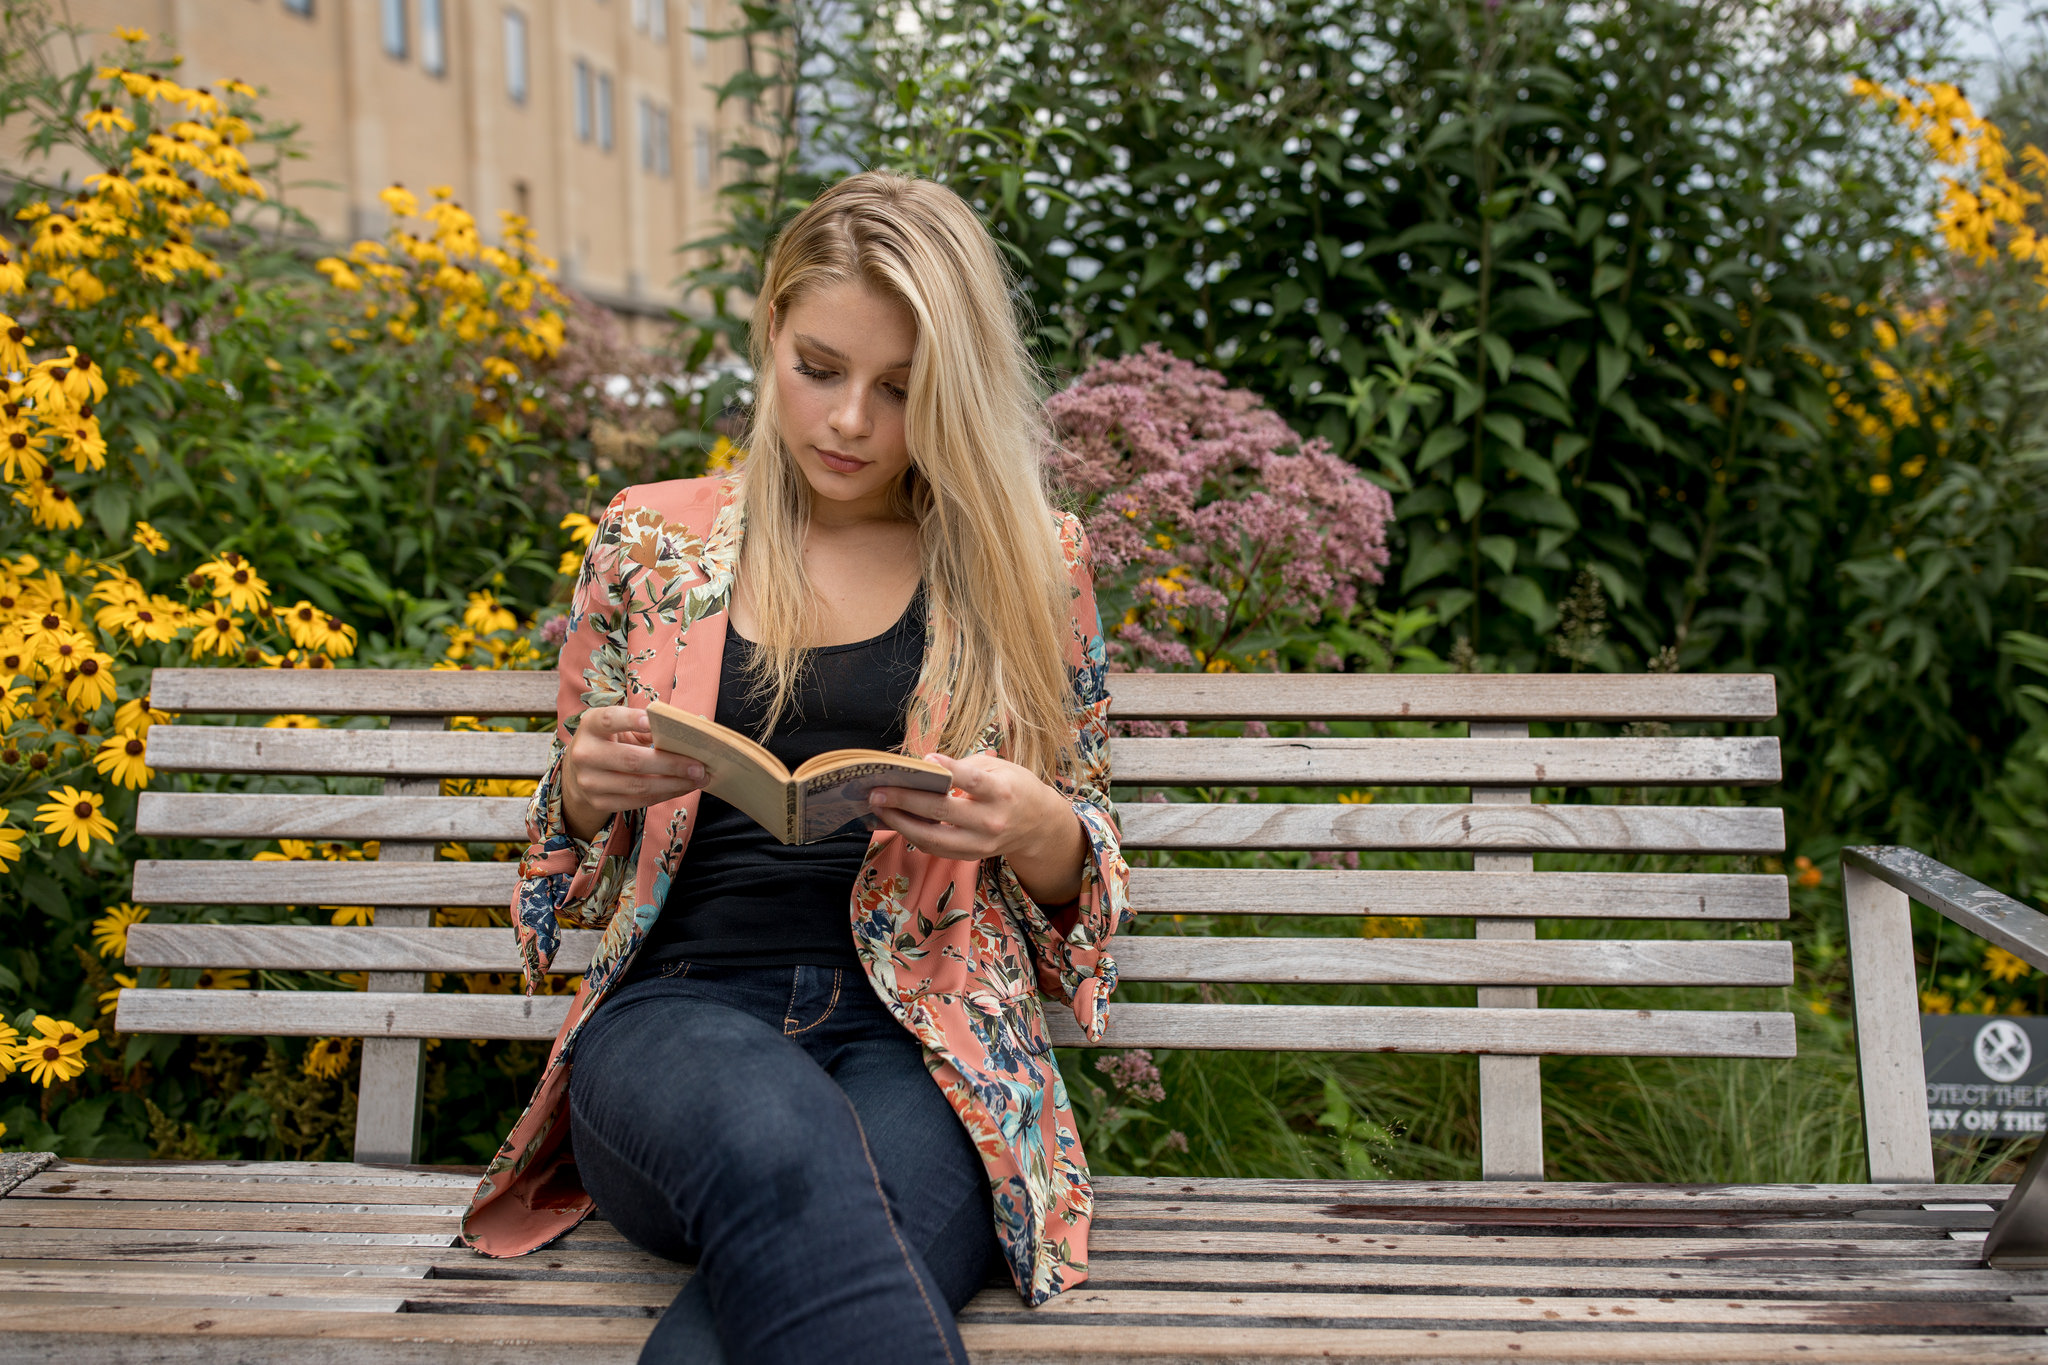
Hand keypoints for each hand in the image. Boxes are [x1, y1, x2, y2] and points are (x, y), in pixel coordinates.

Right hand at [560, 706, 705, 842]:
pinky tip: (682, 788)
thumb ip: (644, 726)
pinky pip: (638, 801)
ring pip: (639, 785)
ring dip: (674, 783)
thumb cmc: (609, 741)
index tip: (653, 721)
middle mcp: (585, 754)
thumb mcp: (618, 726)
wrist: (578, 772)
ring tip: (699, 779)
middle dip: (671, 764)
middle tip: (699, 766)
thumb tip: (681, 734)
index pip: (609, 720)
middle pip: (632, 760)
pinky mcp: (599, 802)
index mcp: (590, 726)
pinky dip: (664, 795)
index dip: (630, 720)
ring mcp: (590, 782)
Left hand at [868, 753, 1086, 904]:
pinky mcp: (970, 856)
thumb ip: (964, 767)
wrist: (1038, 824)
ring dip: (901, 823)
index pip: (973, 780)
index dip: (950, 770)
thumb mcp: (998, 767)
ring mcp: (980, 843)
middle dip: (905, 800)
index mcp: (1002, 792)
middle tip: (877, 790)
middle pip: (943, 811)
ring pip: (933, 838)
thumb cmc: (1014, 787)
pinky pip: (935, 848)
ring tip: (879, 807)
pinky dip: (913, 834)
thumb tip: (924, 768)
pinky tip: (896, 820)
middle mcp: (991, 821)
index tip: (925, 760)